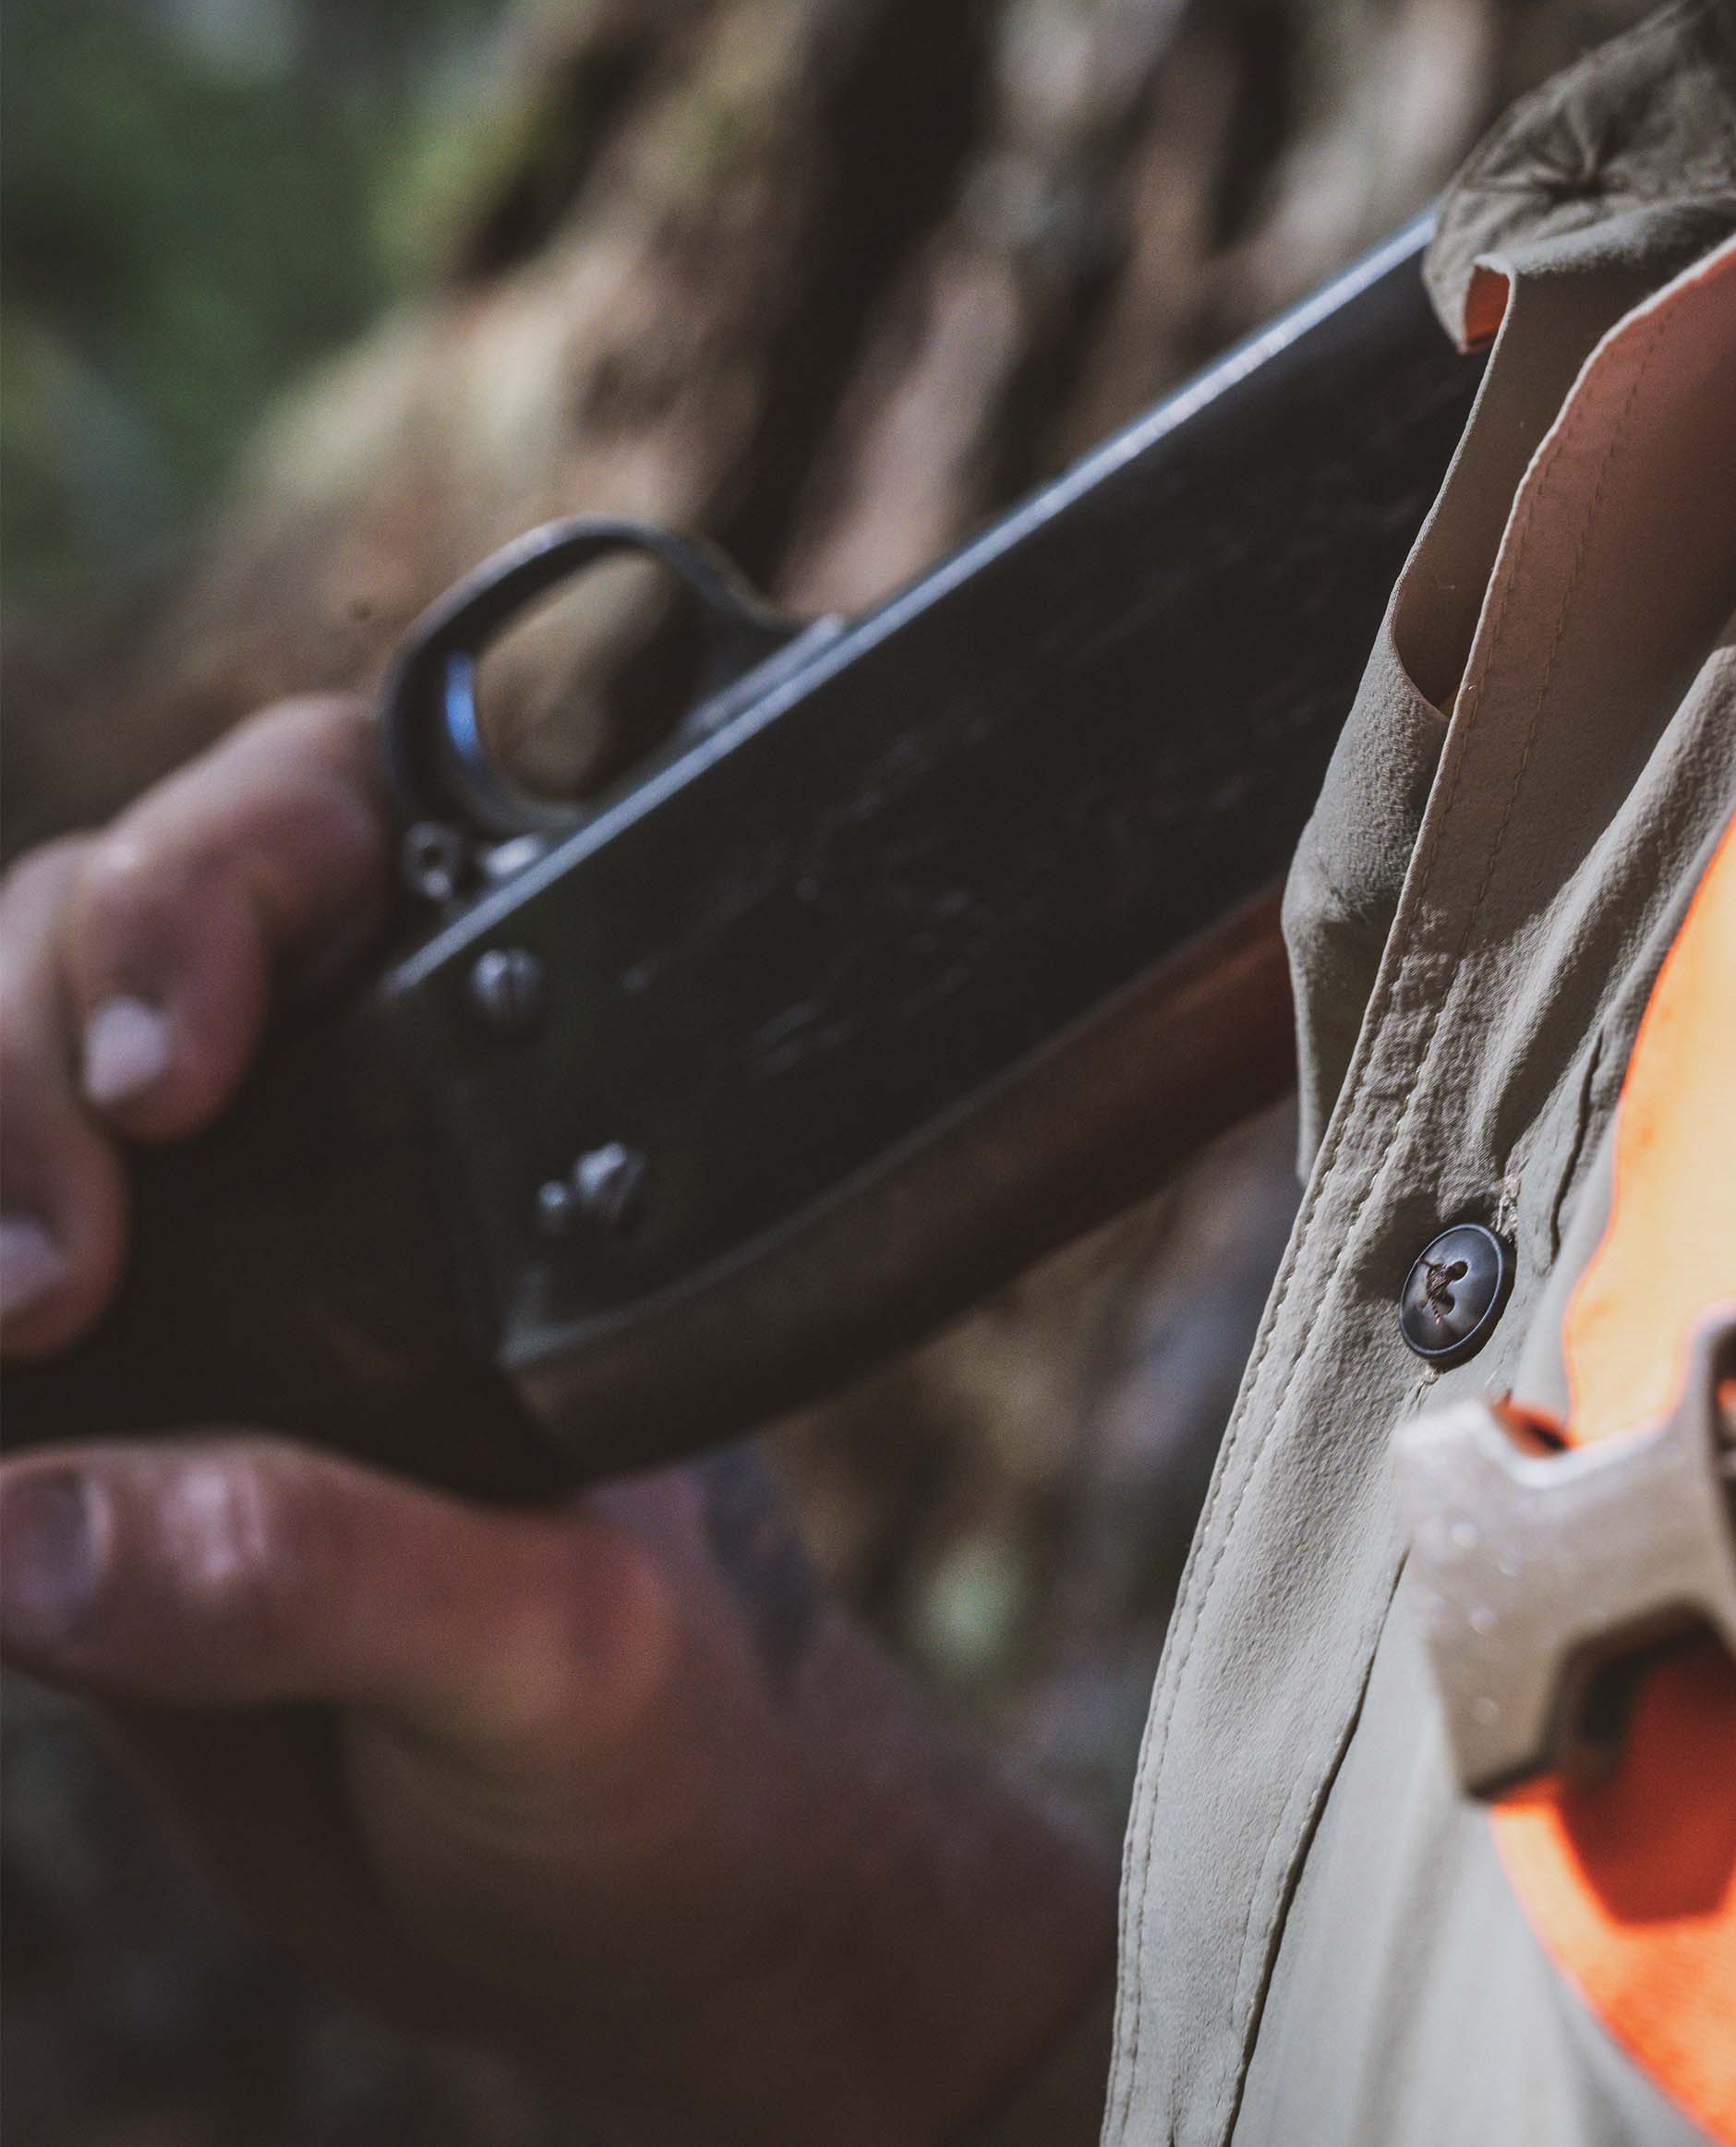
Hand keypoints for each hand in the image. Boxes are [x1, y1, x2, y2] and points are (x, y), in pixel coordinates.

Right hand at [0, 700, 1113, 2141]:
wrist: (616, 1887)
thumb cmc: (666, 1725)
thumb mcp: (550, 1650)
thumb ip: (325, 1570)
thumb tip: (28, 1524)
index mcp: (490, 1126)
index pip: (332, 851)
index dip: (214, 881)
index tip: (159, 1073)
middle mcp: (319, 1151)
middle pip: (79, 940)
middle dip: (15, 1049)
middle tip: (48, 1285)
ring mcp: (179, 1269)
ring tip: (7, 1331)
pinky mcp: (75, 1416)